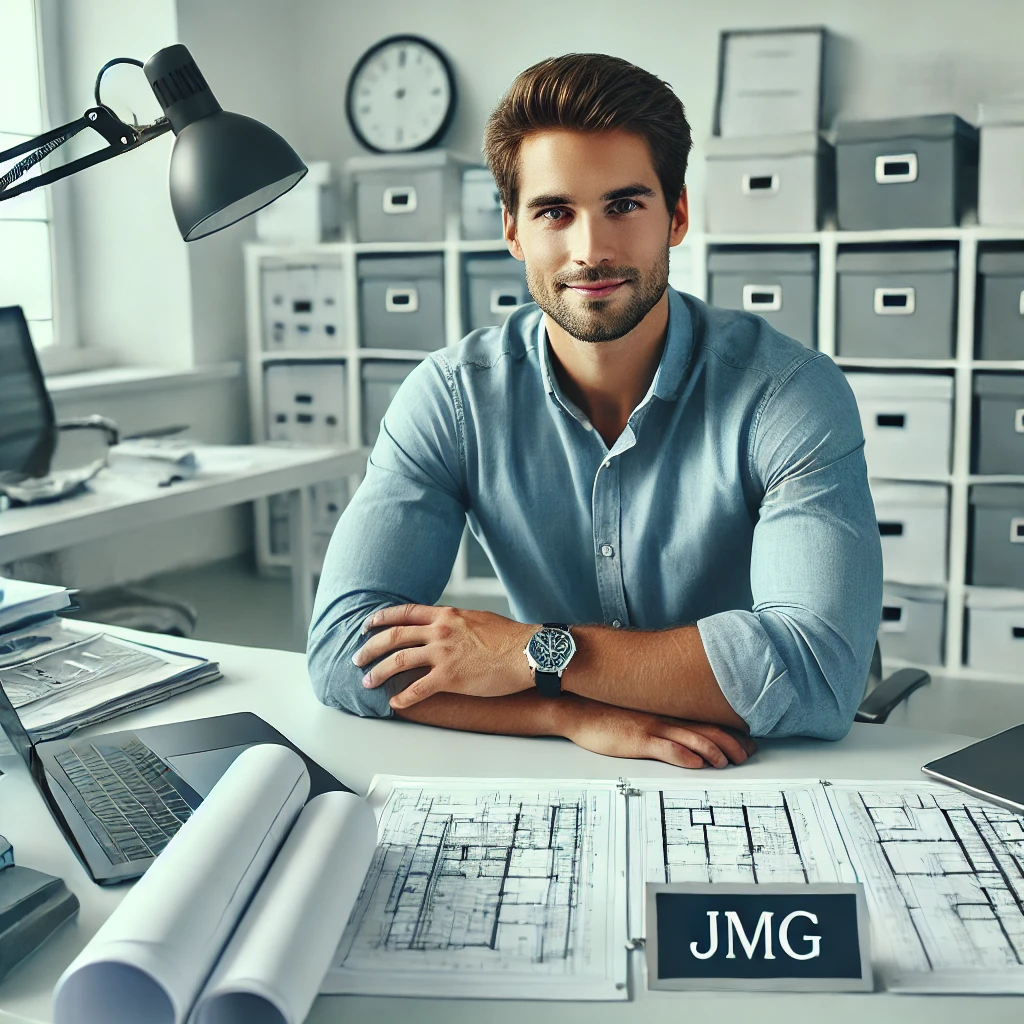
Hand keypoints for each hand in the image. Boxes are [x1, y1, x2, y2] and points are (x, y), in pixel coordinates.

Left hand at [353, 604, 536, 709]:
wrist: (527, 652)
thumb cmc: (509, 637)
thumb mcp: (477, 618)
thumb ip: (456, 621)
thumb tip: (446, 625)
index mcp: (446, 615)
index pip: (404, 612)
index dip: (381, 618)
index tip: (367, 625)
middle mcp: (440, 631)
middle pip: (394, 636)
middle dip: (370, 647)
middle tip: (358, 658)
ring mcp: (443, 654)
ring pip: (399, 660)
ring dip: (379, 672)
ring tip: (368, 681)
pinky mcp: (450, 678)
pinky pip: (418, 689)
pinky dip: (403, 697)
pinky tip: (395, 703)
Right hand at [563, 699, 756, 768]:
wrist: (579, 710)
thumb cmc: (607, 714)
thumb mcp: (639, 716)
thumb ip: (659, 723)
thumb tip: (679, 735)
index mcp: (666, 713)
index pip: (705, 721)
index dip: (729, 732)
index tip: (746, 741)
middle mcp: (664, 718)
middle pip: (705, 729)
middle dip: (730, 743)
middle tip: (747, 754)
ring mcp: (652, 728)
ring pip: (691, 738)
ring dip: (713, 750)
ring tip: (728, 761)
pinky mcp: (638, 740)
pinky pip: (665, 748)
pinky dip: (683, 756)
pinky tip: (696, 763)